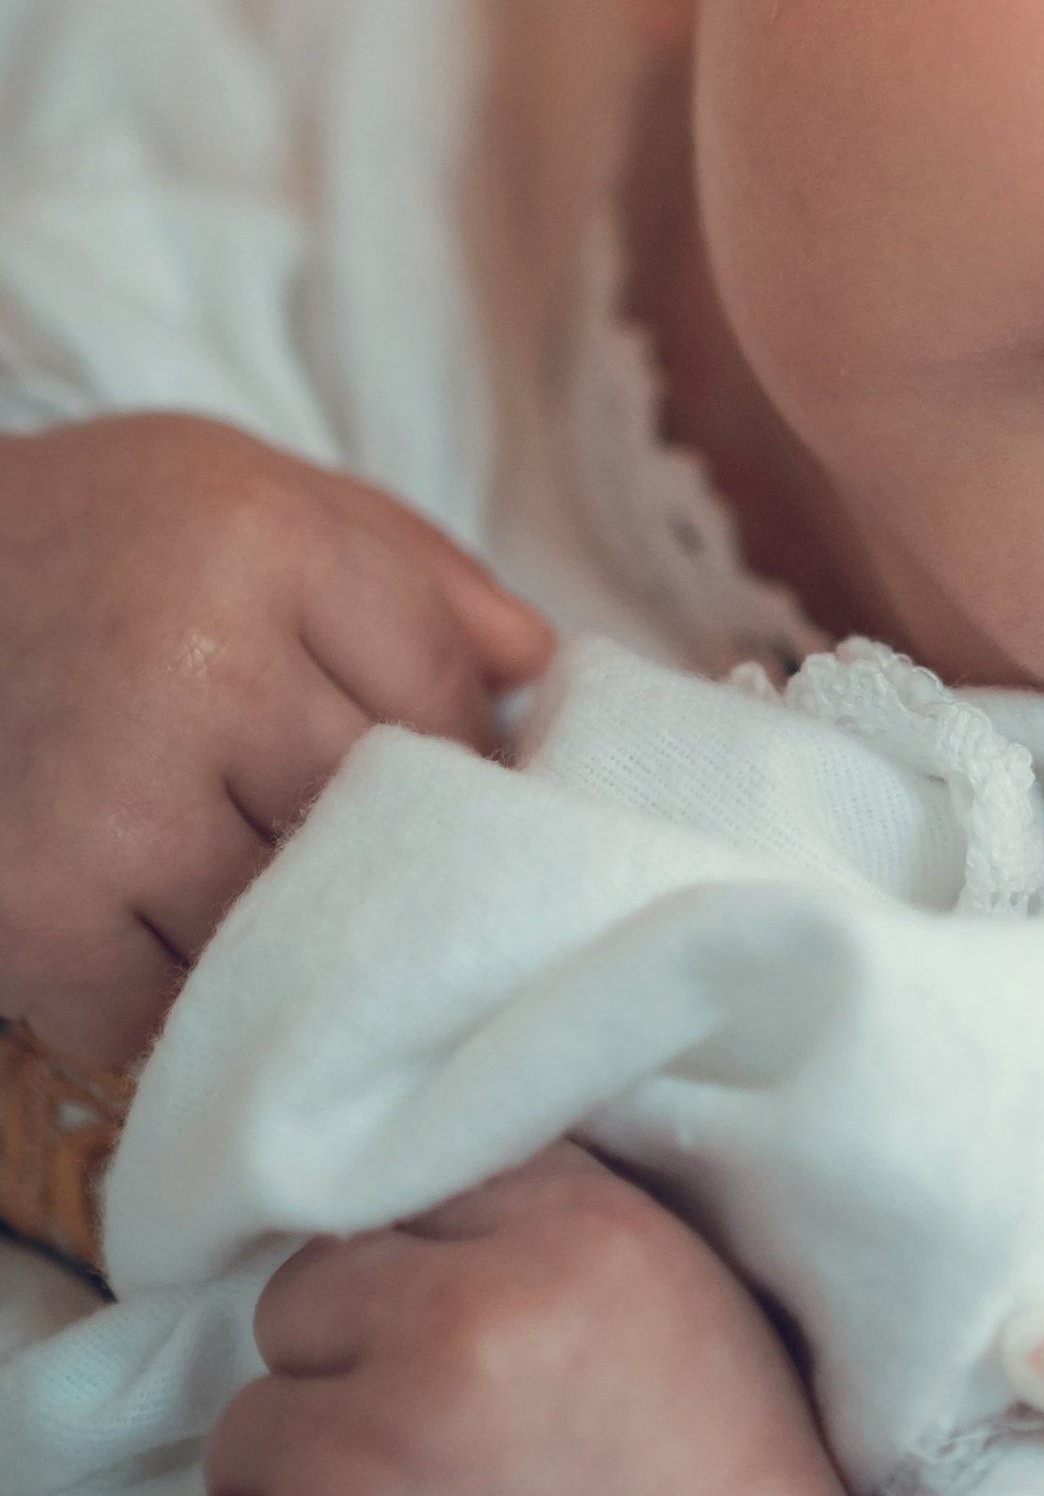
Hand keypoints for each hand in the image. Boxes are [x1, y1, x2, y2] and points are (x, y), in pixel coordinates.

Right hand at [0, 415, 553, 1064]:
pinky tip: (141, 919)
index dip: (456, 748)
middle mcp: (199, 672)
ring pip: (283, 927)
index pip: (445, 695)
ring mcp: (113, 803)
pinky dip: (165, 990)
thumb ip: (408, 566)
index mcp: (269, 546)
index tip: (435, 770)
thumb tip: (540, 670)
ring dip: (280, 927)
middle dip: (380, 843)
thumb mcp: (252, 486)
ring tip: (241, 873)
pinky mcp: (31, 914)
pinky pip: (159, 1009)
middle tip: (354, 843)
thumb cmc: (90, 533)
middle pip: (377, 818)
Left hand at [154, 1144, 879, 1495]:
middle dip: (352, 1374)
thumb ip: (547, 1216)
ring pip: (246, 1429)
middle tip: (442, 1465)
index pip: (412, 1187)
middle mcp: (457, 1325)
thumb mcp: (678, 1299)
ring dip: (306, 1489)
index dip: (426, 1280)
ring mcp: (358, 1459)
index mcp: (567, 1237)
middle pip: (304, 1300)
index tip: (462, 1350)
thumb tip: (418, 1188)